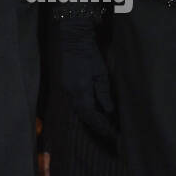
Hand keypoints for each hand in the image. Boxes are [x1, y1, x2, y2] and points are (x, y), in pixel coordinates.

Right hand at [58, 19, 117, 143]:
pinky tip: (93, 114)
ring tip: (103, 127)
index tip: (111, 132)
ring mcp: (66, 89)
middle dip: (96, 126)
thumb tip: (109, 111)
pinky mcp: (65, 86)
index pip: (90, 114)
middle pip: (83, 115)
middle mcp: (71, 92)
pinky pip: (75, 104)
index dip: (100, 125)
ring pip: (78, 111)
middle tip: (109, 134)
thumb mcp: (101, 73)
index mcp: (81, 89)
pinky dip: (85, 111)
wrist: (73, 41)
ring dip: (90, 120)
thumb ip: (104, 93)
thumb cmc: (90, 54)